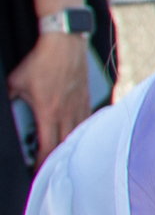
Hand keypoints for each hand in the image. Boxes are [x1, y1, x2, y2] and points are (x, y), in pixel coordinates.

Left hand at [7, 31, 88, 161]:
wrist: (64, 44)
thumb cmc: (41, 62)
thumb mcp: (16, 82)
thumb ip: (10, 98)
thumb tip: (4, 109)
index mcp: (48, 113)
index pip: (46, 146)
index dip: (42, 162)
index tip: (37, 170)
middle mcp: (67, 113)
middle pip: (65, 146)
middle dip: (57, 159)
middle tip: (50, 168)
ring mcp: (79, 105)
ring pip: (78, 134)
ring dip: (71, 147)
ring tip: (64, 156)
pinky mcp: (86, 98)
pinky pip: (86, 121)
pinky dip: (81, 131)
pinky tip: (78, 134)